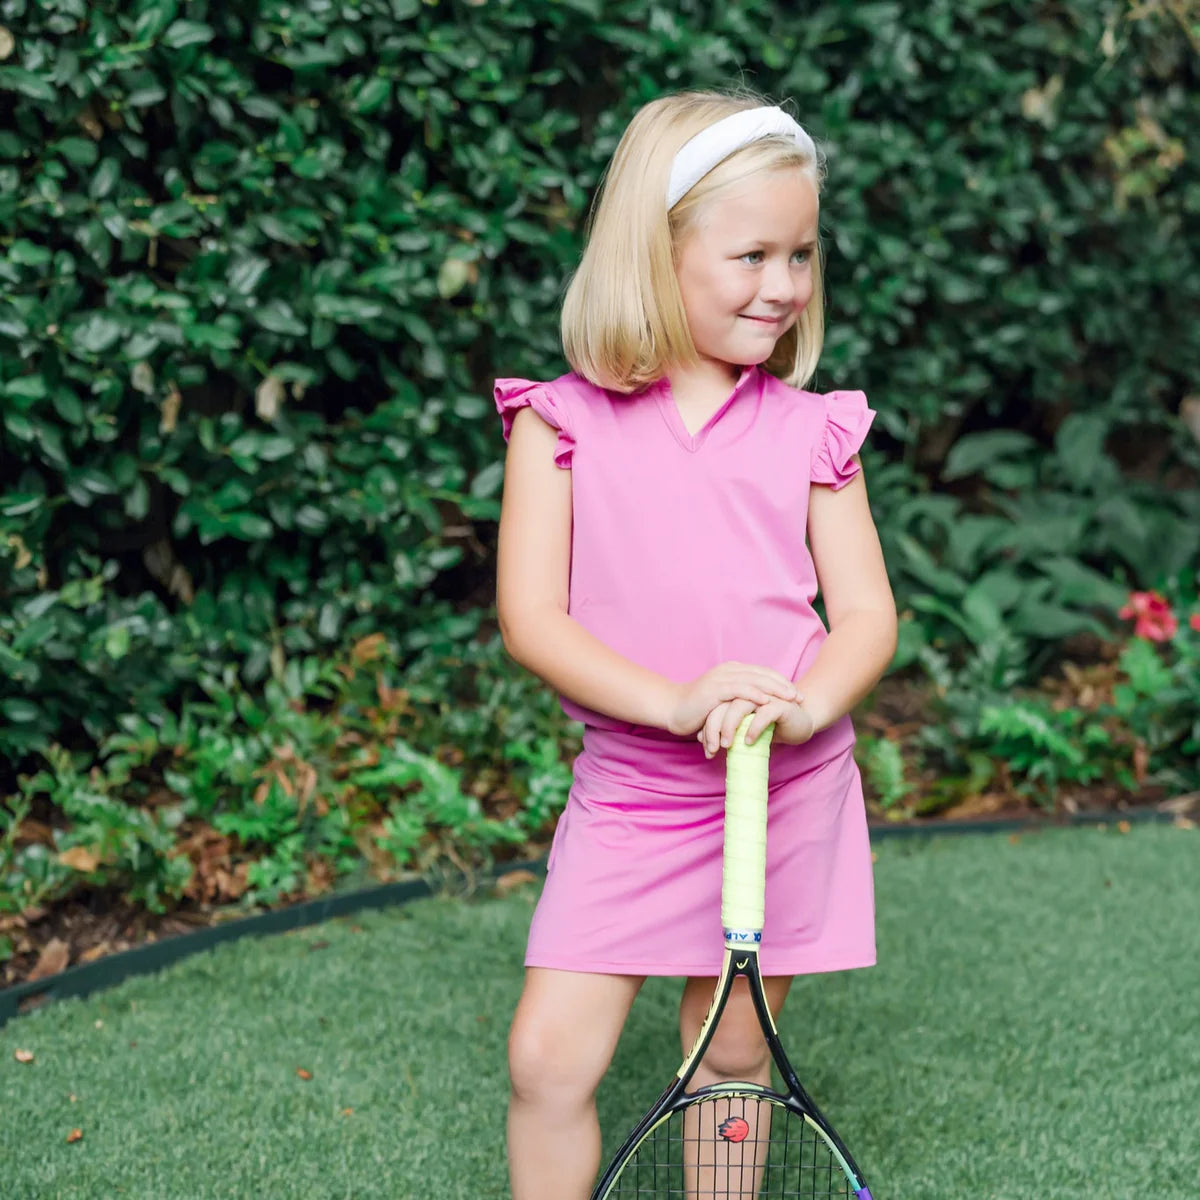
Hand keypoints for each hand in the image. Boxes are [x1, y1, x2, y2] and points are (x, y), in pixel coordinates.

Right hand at [666, 662, 797, 737]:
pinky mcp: (715, 690)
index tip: (796, 694)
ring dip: (775, 689)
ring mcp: (721, 678)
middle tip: (800, 697)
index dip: (781, 682)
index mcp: (732, 671)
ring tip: (790, 698)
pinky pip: (739, 690)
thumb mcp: (723, 702)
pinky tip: (767, 701)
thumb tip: (758, 709)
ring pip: (754, 681)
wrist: (673, 709)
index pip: (762, 673)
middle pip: (762, 674)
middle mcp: (729, 671)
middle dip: (783, 685)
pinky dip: (755, 695)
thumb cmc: (697, 710)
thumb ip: (739, 700)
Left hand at [697, 695, 814, 756]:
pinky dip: (754, 728)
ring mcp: (765, 696)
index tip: (706, 748)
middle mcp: (750, 693)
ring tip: (726, 745)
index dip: (709, 727)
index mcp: (739, 695)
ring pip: (740, 706)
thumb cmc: (772, 727)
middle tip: (712, 748)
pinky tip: (748, 741)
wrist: (802, 724)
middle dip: (714, 728)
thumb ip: (727, 731)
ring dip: (730, 726)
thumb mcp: (745, 731)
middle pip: (724, 704)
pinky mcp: (781, 705)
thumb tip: (703, 741)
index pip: (717, 707)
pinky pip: (764, 714)